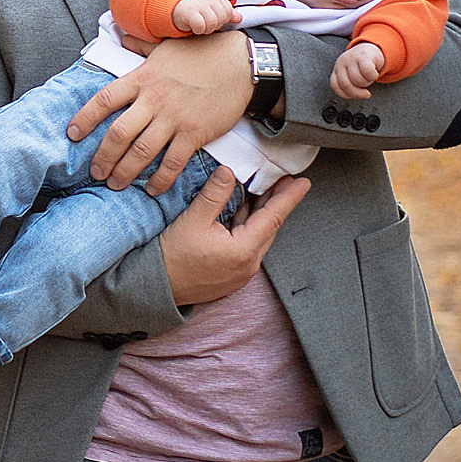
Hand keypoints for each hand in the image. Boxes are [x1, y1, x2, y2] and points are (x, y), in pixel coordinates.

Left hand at [67, 25, 251, 194]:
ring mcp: (174, 118)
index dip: (84, 119)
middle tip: (95, 172)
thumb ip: (140, 45)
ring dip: (125, 172)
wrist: (241, 63)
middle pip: (118, 134)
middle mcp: (154, 100)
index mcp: (142, 78)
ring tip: (115, 184)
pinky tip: (152, 189)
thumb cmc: (203, 52)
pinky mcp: (195, 133)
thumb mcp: (166, 45)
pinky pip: (173, 162)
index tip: (72, 135)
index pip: (104, 100)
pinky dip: (160, 179)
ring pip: (141, 152)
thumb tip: (122, 36)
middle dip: (103, 157)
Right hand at [160, 168, 308, 305]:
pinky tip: (244, 213)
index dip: (289, 198)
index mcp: (244, 250)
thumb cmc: (173, 257)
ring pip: (259, 236)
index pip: (274, 217)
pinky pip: (248, 246)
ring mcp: (241, 272)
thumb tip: (229, 172)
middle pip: (269, 227)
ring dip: (262, 214)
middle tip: (283, 181)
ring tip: (264, 192)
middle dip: (277, 202)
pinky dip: (249, 227)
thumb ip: (214, 195)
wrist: (156, 289)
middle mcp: (248, 264)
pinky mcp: (232, 274)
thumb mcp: (193, 220)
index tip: (303, 182)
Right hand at [170, 0, 238, 36]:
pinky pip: (201, 26)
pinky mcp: (190, 12)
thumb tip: (239, 18)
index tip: (213, 19)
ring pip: (212, 23)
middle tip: (205, 23)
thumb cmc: (194, 10)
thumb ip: (225, 13)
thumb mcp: (211, 9)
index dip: (223, 19)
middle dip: (215, 25)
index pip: (229, 11)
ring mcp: (199, 4)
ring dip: (206, 29)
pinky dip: (198, 30)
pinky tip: (194, 27)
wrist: (173, 8)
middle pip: (221, 18)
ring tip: (200, 26)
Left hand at [330, 38, 384, 99]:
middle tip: (365, 91)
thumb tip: (354, 95)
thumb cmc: (360, 65)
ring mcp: (352, 58)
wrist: (371, 49)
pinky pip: (367, 72)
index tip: (356, 96)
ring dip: (367, 83)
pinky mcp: (364, 56)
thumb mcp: (350, 74)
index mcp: (336, 69)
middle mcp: (341, 63)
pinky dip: (373, 76)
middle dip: (358, 92)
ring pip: (358, 80)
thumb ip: (348, 84)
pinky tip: (374, 73)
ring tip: (368, 78)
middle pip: (346, 85)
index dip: (346, 94)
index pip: (335, 86)